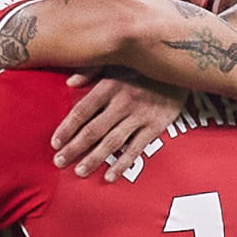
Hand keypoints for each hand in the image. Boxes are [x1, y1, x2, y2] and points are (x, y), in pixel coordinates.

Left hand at [51, 75, 182, 177]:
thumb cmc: (142, 65)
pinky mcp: (156, 126)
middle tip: (59, 162)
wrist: (181, 67)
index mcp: (109, 85)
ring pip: (112, 142)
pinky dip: (123, 163)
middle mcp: (123, 102)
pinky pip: (136, 148)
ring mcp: (140, 116)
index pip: (82, 110)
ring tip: (79, 172)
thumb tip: (69, 82)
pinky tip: (110, 176)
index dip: (67, 128)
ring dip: (94, 159)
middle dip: (74, 148)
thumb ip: (91, 70)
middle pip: (93, 130)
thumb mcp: (116, 60)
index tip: (55, 143)